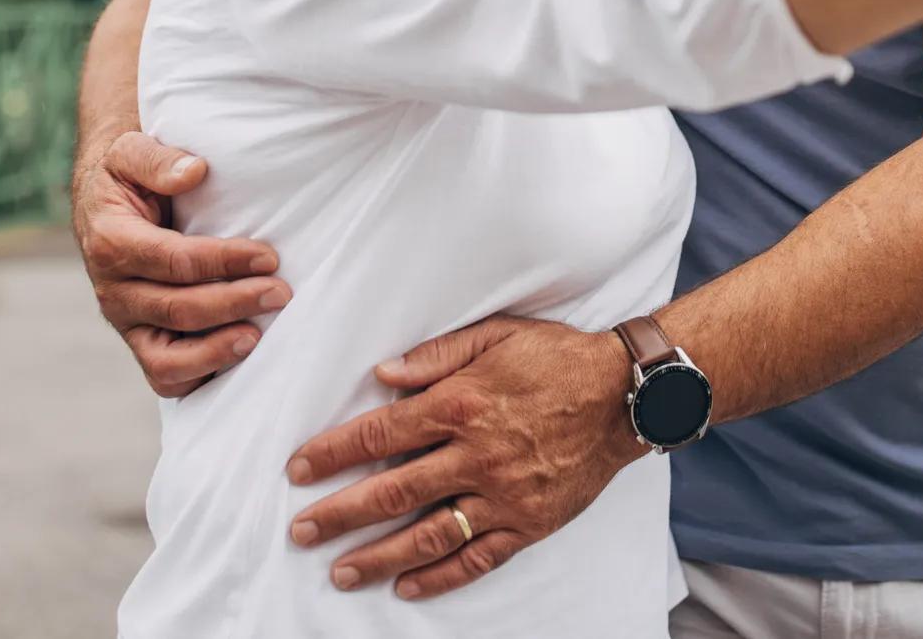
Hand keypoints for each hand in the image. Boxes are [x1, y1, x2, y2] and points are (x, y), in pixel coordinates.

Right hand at [71, 129, 289, 397]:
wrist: (104, 205)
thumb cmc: (127, 176)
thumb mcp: (130, 152)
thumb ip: (157, 160)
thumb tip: (194, 172)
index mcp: (111, 243)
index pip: (174, 261)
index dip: (224, 261)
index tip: (269, 256)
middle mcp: (113, 291)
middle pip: (178, 310)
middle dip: (234, 302)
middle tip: (281, 292)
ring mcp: (126, 324)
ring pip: (166, 359)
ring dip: (216, 352)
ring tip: (258, 338)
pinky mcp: (141, 343)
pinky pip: (166, 377)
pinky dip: (201, 375)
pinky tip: (238, 359)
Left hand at [284, 316, 640, 600]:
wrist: (623, 396)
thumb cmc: (557, 359)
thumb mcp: (495, 335)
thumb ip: (435, 357)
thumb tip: (382, 377)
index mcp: (460, 405)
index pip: (379, 435)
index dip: (332, 454)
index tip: (299, 470)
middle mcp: (475, 455)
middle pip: (392, 491)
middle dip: (338, 514)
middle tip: (300, 532)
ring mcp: (502, 495)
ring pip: (427, 535)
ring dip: (378, 557)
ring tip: (340, 572)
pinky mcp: (528, 523)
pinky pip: (476, 558)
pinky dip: (439, 576)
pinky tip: (406, 586)